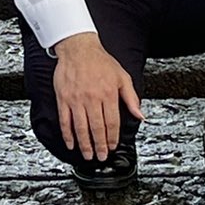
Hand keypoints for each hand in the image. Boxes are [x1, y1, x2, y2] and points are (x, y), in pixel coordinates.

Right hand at [52, 32, 142, 159]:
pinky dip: (67, 134)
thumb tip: (140, 115)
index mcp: (108, 94)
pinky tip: (71, 143)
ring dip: (85, 144)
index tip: (113, 146)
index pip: (112, 122)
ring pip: (81, 127)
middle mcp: (92, 98)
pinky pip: (65, 120)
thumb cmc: (100, 61)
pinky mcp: (63, 99)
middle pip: (97, 128)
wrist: (78, 48)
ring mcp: (76, 99)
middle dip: (100, 146)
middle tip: (101, 156)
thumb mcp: (122, 77)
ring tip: (88, 155)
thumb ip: (131, 98)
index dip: (113, 138)